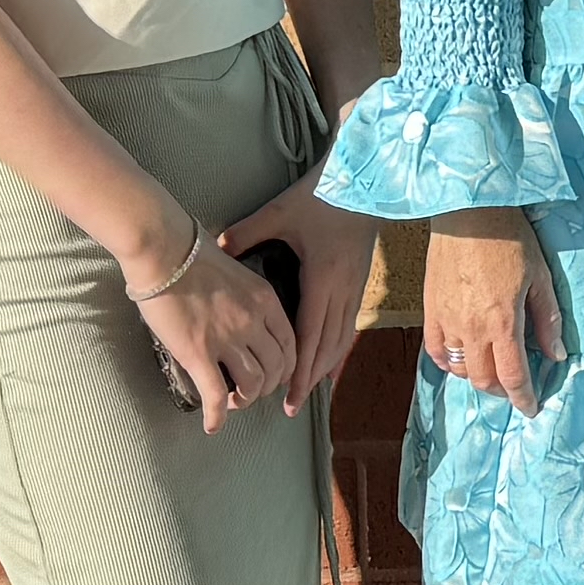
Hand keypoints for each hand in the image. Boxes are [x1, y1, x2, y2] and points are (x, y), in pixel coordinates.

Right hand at [126, 218, 296, 426]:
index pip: (290, 343)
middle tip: (253, 391)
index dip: (287, 366)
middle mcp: (253, 322)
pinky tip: (212, 425)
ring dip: (246, 400)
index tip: (276, 375)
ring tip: (233, 403)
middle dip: (268, 387)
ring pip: (253, 384)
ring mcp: (228, 339)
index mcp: (265, 300)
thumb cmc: (192, 253)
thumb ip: (245, 295)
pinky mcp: (199, 354)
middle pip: (277, 368)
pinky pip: (216, 395)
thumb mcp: (236, 269)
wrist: (164, 251)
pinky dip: (217, 416)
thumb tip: (238, 310)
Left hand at [230, 184, 384, 405]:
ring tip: (310, 389)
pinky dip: (339, 347)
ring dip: (326, 367)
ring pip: (342, 338)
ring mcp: (355, 287)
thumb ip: (247, 232)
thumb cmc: (323, 195)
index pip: (309, 336)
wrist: (365, 179)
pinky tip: (332, 359)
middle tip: (294, 405)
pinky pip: (350, 323)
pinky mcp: (360, 280)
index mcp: (321, 279)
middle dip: (310, 378)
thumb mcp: (280, 212)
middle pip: (327, 346)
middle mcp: (342, 290)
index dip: (300, 370)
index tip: (289, 396)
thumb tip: (218, 248)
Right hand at [419, 210, 556, 405]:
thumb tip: (556, 354)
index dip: (524, 398)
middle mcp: (471, 328)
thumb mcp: (539, 277)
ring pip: (459, 369)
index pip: (512, 376)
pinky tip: (463, 356)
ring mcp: (446, 320)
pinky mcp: (430, 309)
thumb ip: (547, 319)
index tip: (531, 408)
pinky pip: (435, 351)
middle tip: (515, 386)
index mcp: (502, 322)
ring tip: (492, 367)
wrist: (468, 213)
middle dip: (502, 391)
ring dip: (478, 376)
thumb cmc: (509, 239)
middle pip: (484, 379)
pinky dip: (449, 362)